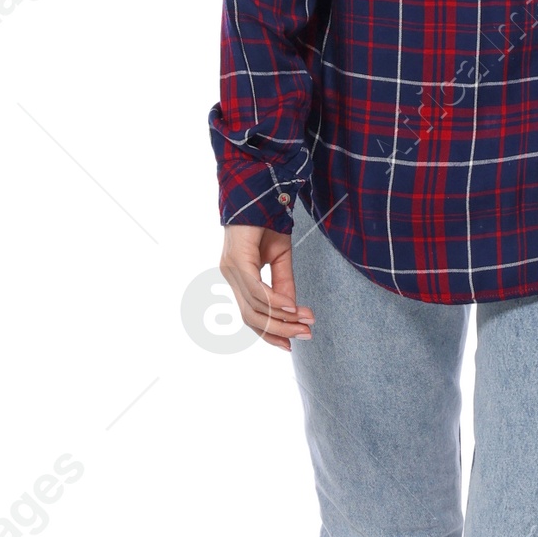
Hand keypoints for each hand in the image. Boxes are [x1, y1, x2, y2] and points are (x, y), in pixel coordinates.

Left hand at [218, 221, 312, 351]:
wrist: (260, 193)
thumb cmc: (268, 223)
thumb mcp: (281, 258)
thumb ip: (285, 285)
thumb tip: (293, 312)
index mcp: (239, 278)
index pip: (251, 316)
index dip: (271, 332)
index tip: (292, 343)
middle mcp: (231, 277)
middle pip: (252, 318)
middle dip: (280, 330)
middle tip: (306, 335)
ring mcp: (231, 270)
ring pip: (255, 307)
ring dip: (283, 318)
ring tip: (306, 321)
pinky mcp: (237, 261)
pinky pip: (256, 290)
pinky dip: (275, 301)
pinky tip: (293, 306)